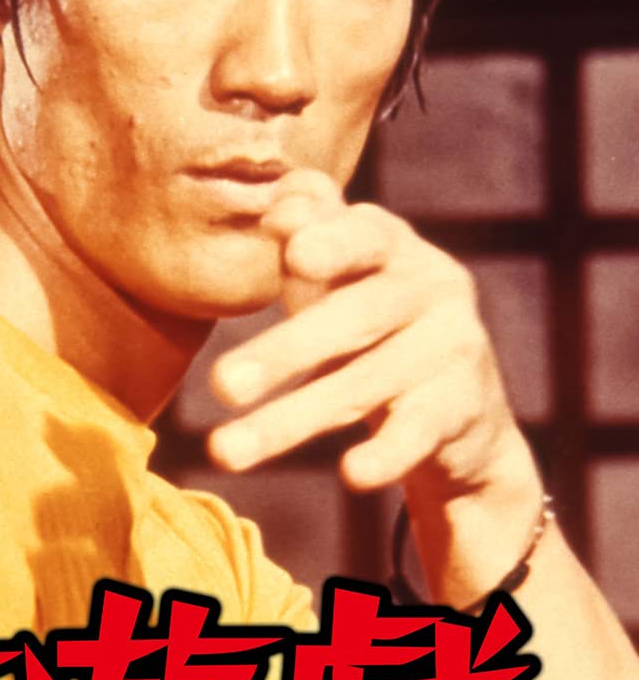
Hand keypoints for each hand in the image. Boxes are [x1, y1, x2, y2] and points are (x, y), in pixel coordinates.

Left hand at [208, 170, 538, 508]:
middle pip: (353, 318)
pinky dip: (385, 455)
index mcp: (393, 246)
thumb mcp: (338, 275)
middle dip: (284, 352)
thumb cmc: (371, 321)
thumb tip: (278, 204)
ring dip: (289, 421)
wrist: (460, 406)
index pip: (362, 235)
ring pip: (362, 386)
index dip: (330, 241)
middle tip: (220, 385)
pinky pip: (415, 434)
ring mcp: (451, 350)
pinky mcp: (459, 411)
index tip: (291, 252)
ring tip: (224, 451)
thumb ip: (307, 232)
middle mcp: (431, 288)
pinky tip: (352, 474)